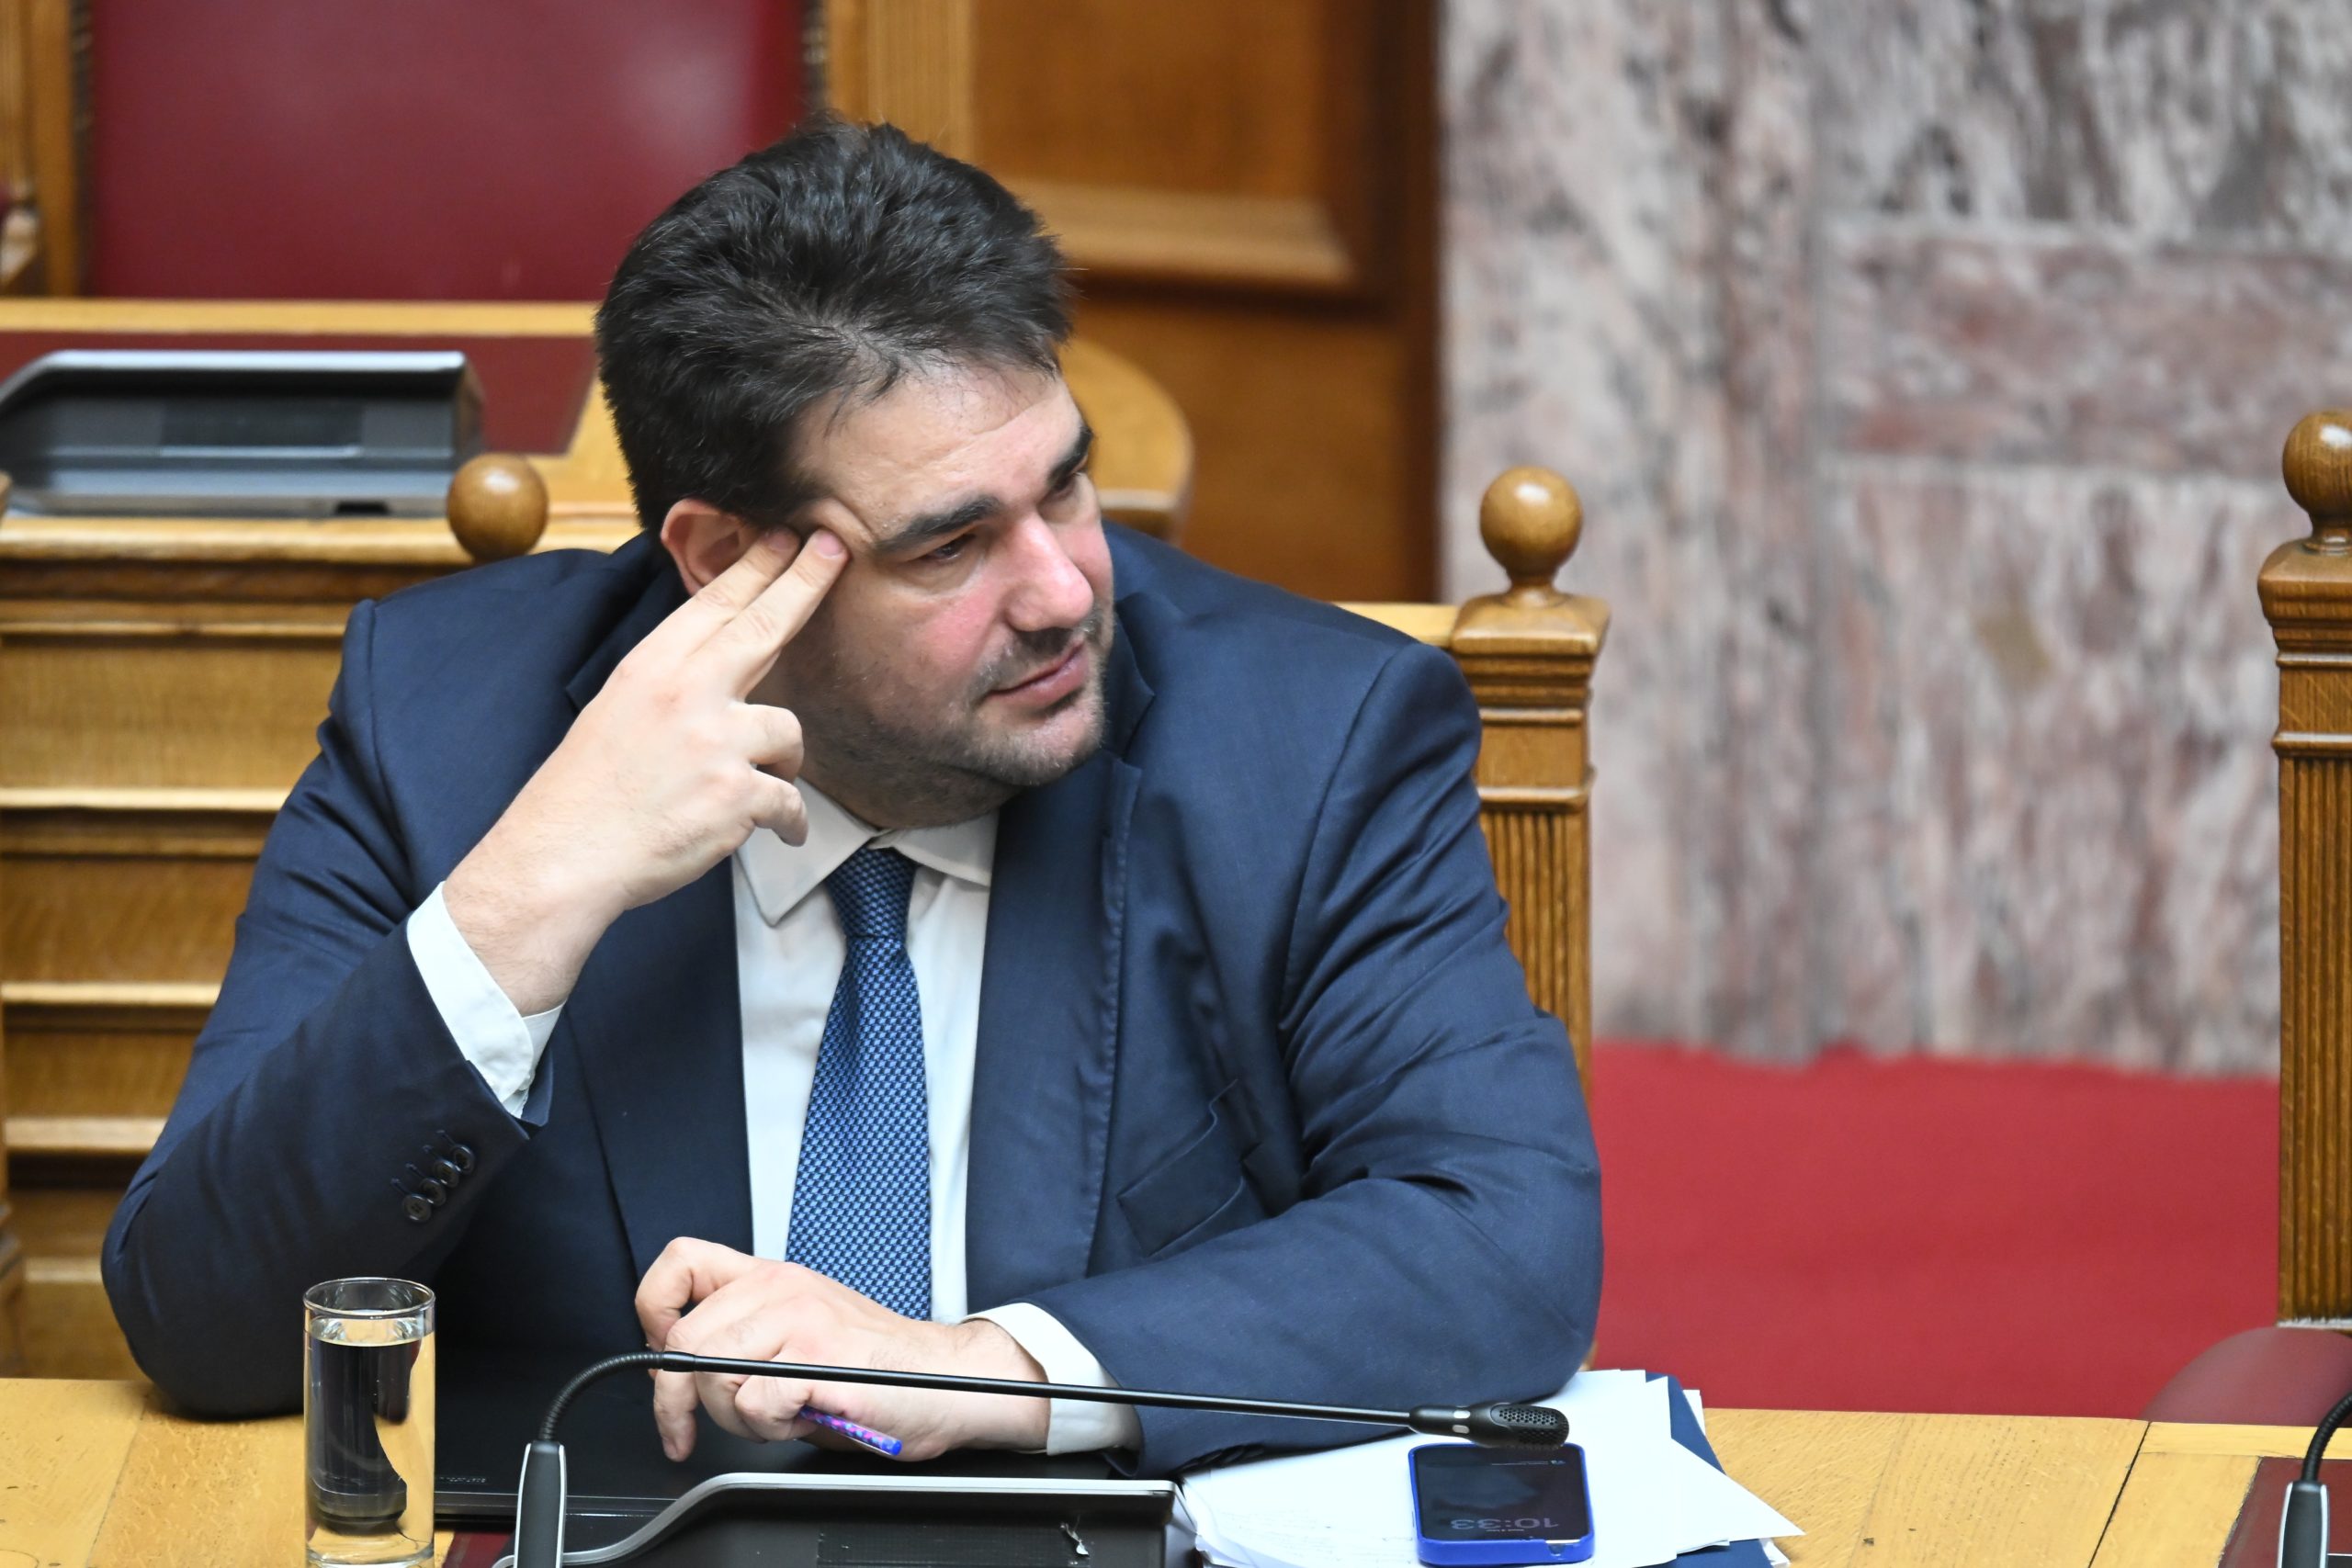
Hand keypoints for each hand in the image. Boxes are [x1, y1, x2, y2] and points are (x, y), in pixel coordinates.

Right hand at [444, 530, 845, 1012]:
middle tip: (834, 551)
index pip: (715, 603)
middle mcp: (687, 694)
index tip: (787, 537)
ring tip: (754, 785)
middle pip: (766, 625)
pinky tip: (778, 831)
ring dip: (783, 761)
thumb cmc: (587, 792)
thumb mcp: (617, 710)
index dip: (758, 566)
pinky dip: (788, 821)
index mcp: (652, 668)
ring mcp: (716, 743)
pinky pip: (790, 801)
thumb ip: (673, 682)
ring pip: (788, 731)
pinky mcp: (738, 795)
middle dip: (806, 581)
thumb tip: (724, 662)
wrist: (563, 857)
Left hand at [636, 1238, 1049, 1462]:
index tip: (662, 1359)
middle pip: (683, 1339)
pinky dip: (772, 1425)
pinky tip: (806, 1415)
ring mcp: (802, 1318)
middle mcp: (782, 1288)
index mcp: (772, 1279)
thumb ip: (740, 1338)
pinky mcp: (821, 1356)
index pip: (680, 1261)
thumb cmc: (877, 1371)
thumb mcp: (796, 1338)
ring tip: (782, 1414)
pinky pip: (755, 1402)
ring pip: (712, 1372)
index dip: (654, 1312)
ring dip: (737, 1416)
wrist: (950, 1383)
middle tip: (720, 1421)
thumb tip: (672, 1366)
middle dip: (687, 1400)